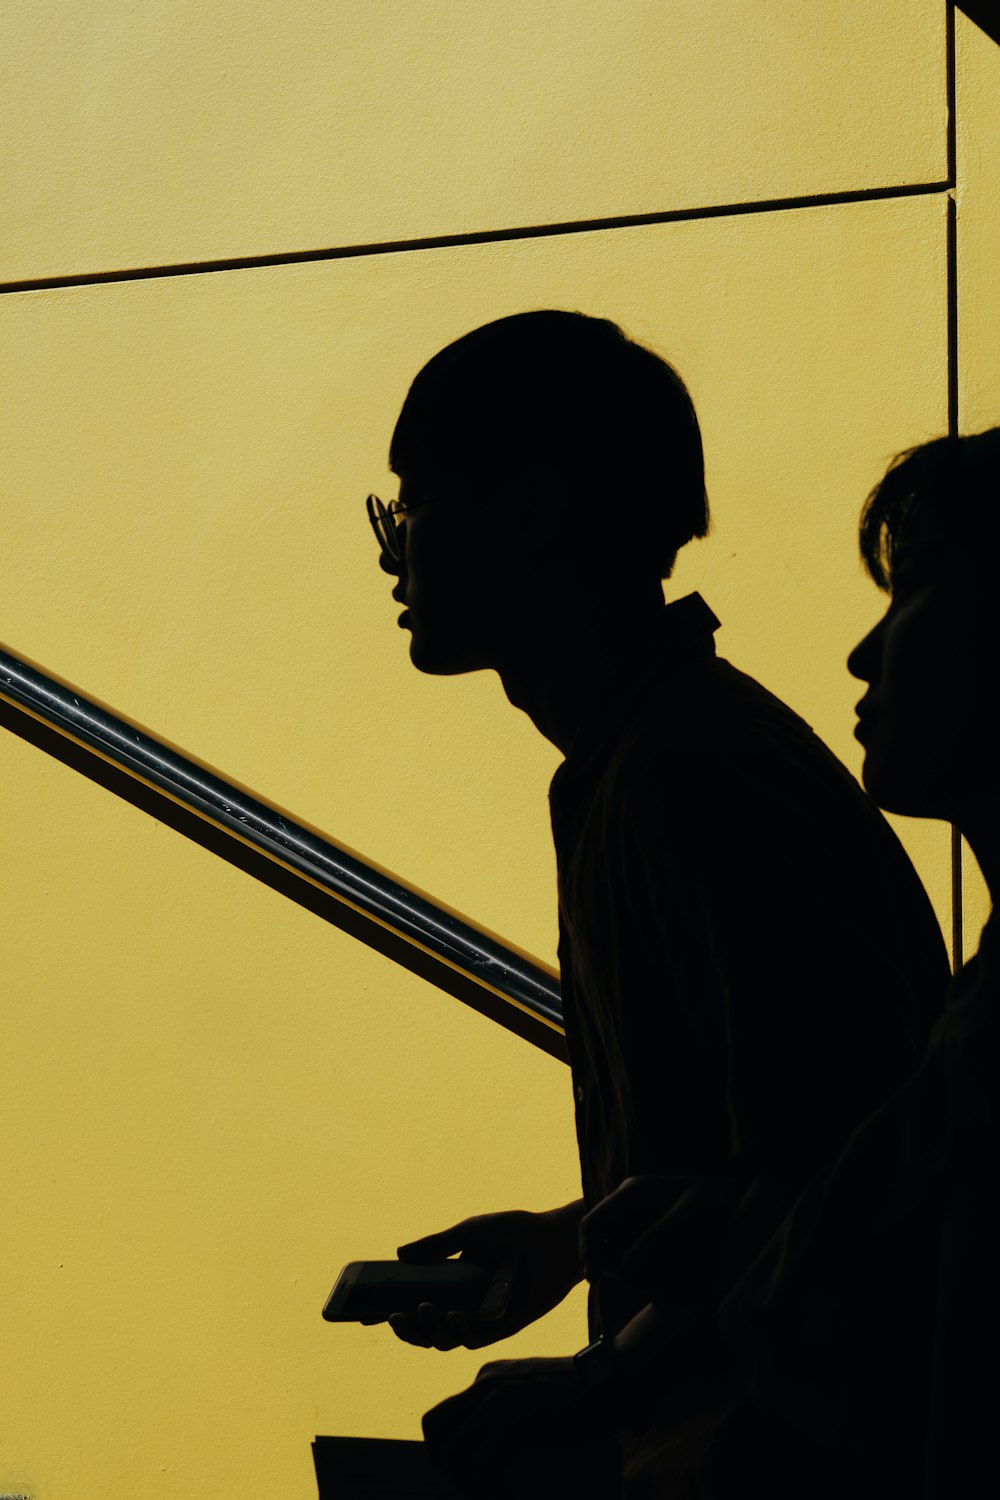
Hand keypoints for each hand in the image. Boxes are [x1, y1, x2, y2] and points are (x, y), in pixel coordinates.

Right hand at [390, 1203, 583, 1350]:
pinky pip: (474, 1339)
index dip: (388, 1310)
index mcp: (452, 1282)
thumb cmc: (515, 1231)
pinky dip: (459, 1330)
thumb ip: (437, 1245)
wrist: (554, 1239)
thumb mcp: (470, 1232)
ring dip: (428, 1330)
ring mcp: (482, 1318)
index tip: (362, 1312)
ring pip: (445, 1340)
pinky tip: (453, 1315)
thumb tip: (399, 1254)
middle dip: (405, 1328)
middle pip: (425, 1329)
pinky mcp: (502, 1327)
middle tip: (392, 1317)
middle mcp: (464, 1304)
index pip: (413, 1302)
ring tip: (422, 1309)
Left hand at [423, 1356, 619, 1494]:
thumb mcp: (532, 1394)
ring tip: (489, 1491)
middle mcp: (485, 1384)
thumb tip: (493, 1442)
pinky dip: (487, 1487)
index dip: (447, 1449)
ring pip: (453, 1451)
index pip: (443, 1415)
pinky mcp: (513, 1420)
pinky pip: (480, 1465)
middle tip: (468, 1486)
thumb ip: (509, 1409)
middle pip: (434, 1427)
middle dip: (443, 1463)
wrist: (610, 1379)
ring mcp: (497, 1400)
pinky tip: (506, 1495)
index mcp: (487, 1377)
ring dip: (465, 1480)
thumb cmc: (581, 1395)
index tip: (468, 1474)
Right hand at [581, 1176, 735, 1300]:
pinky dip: (646, 1273)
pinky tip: (670, 1277)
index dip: (588, 1252)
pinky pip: (634, 1260)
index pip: (593, 1223)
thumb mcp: (687, 1216)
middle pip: (602, 1244)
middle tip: (644, 1286)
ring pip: (618, 1256)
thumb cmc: (715, 1202)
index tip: (594, 1281)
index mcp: (633, 1192)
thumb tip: (623, 1270)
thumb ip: (654, 1240)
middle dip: (615, 1267)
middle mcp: (629, 1205)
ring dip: (635, 1273)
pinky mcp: (646, 1237)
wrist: (736, 1200)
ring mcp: (637, 1220)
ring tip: (667, 1280)